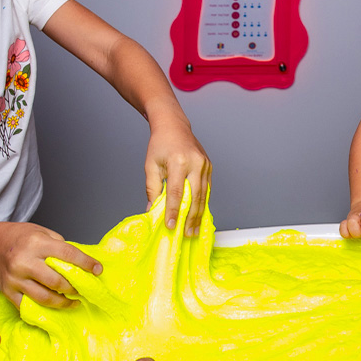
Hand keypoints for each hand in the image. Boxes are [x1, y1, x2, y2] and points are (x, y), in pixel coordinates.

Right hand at [0, 222, 101, 308]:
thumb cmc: (23, 238)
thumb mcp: (44, 233)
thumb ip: (62, 247)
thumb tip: (84, 264)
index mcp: (37, 243)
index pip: (67, 254)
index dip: (86, 263)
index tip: (98, 270)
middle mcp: (24, 261)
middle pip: (57, 281)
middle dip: (75, 288)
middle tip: (84, 290)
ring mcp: (15, 278)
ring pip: (45, 297)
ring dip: (63, 302)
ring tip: (74, 301)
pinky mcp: (8, 291)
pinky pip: (29, 305)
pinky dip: (45, 308)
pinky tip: (55, 305)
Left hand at [145, 120, 211, 237]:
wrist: (173, 126)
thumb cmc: (160, 144)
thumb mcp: (151, 165)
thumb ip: (152, 189)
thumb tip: (152, 210)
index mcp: (178, 161)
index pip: (176, 192)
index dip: (174, 211)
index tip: (171, 226)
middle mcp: (195, 163)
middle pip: (195, 196)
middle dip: (190, 218)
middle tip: (186, 234)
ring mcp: (205, 164)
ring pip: (204, 195)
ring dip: (199, 214)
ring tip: (194, 229)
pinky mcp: (209, 166)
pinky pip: (207, 189)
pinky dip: (203, 203)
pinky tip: (199, 215)